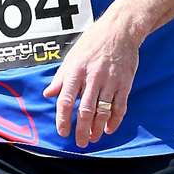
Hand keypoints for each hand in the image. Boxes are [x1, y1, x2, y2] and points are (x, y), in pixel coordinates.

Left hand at [43, 14, 139, 146]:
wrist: (120, 30)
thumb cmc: (93, 42)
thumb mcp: (72, 57)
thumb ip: (60, 78)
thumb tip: (48, 94)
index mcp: (76, 71)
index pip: (66, 100)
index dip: (63, 119)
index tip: (62, 132)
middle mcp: (92, 78)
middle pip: (85, 111)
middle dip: (81, 130)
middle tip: (80, 143)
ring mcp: (110, 81)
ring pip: (103, 111)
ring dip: (97, 128)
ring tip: (93, 138)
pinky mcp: (125, 83)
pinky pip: (120, 106)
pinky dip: (115, 120)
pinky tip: (109, 129)